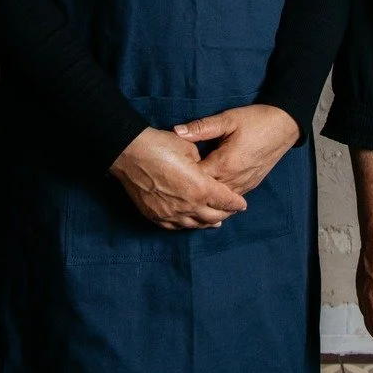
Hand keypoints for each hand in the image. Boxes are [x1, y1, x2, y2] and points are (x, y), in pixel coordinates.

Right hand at [110, 127, 247, 230]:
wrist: (130, 152)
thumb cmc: (161, 145)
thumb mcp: (190, 149)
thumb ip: (203, 165)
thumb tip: (205, 171)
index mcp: (201, 188)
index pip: (226, 201)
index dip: (236, 203)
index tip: (242, 204)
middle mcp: (188, 205)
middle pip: (213, 217)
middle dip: (224, 214)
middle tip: (230, 211)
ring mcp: (171, 213)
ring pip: (195, 225)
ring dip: (207, 222)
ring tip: (214, 221)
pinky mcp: (156, 216)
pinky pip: (176, 227)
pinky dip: (187, 224)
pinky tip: (190, 222)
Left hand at [172, 104, 300, 194]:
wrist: (284, 126)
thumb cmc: (256, 120)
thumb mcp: (228, 119)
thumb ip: (202, 127)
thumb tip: (176, 131)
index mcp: (224, 164)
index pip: (195, 179)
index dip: (180, 178)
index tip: (168, 173)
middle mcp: (234, 180)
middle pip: (206, 195)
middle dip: (190, 192)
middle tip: (173, 189)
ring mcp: (244, 185)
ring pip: (219, 202)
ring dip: (205, 199)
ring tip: (187, 197)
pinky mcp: (250, 186)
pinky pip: (231, 200)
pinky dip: (219, 201)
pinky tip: (208, 198)